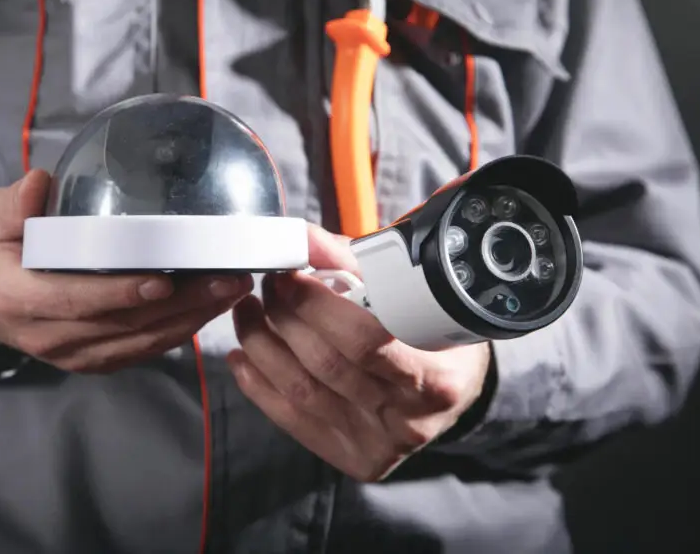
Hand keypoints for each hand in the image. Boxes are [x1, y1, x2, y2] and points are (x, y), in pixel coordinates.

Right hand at [0, 169, 252, 372]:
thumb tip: (38, 184)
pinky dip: (179, 332)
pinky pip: (141, 351)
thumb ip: (11, 206)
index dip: (120, 293)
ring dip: (191, 319)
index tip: (163, 280)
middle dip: (180, 305)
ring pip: (140, 342)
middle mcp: (48, 336)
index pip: (75, 300)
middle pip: (121, 325)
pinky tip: (212, 309)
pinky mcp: (94, 360)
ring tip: (233, 289)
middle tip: (227, 278)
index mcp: (18, 299)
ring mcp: (74, 354)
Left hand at [229, 224, 489, 481]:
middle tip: (268, 285)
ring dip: (261, 345)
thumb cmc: (433, 332)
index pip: (364, 340)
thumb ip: (359, 262)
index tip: (290, 275)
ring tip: (249, 311)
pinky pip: (291, 419)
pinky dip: (257, 384)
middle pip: (326, 365)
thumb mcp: (415, 292)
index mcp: (435, 376)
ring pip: (301, 391)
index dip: (316, 306)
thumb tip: (303, 241)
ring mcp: (378, 444)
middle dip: (284, 317)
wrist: (455, 388)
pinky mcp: (353, 459)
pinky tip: (244, 355)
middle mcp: (409, 419)